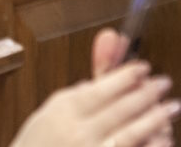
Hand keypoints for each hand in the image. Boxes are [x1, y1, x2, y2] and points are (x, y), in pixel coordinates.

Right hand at [9, 29, 177, 146]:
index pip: (100, 89)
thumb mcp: (51, 111)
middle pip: (119, 108)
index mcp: (63, 111)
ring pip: (130, 132)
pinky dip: (149, 145)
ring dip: (155, 118)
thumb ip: (78, 92)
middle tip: (162, 82)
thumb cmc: (38, 144)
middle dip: (146, 93)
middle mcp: (78, 132)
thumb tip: (101, 77)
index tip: (142, 67)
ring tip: (171, 106)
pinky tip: (162, 138)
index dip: (125, 77)